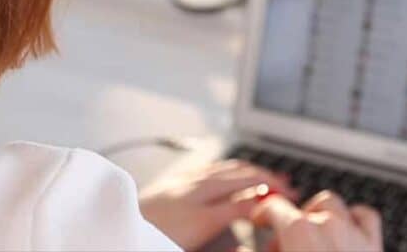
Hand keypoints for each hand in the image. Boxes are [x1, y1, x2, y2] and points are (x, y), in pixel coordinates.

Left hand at [140, 159, 295, 250]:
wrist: (116, 229)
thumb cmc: (152, 239)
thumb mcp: (197, 237)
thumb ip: (225, 232)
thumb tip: (249, 220)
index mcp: (202, 214)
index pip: (248, 201)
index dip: (272, 199)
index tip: (290, 201)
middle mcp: (194, 191)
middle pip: (241, 176)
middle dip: (268, 179)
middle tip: (288, 186)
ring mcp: (183, 181)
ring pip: (226, 167)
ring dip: (251, 169)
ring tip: (268, 175)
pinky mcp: (172, 180)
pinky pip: (210, 166)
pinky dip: (231, 167)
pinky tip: (234, 170)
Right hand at [251, 190, 382, 251]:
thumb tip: (241, 248)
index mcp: (299, 231)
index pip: (274, 207)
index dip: (262, 213)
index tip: (259, 221)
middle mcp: (328, 225)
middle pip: (301, 209)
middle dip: (288, 223)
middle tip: (280, 246)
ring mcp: (353, 233)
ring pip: (331, 205)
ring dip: (318, 216)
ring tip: (310, 236)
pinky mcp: (374, 245)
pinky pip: (366, 217)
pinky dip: (354, 217)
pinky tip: (345, 230)